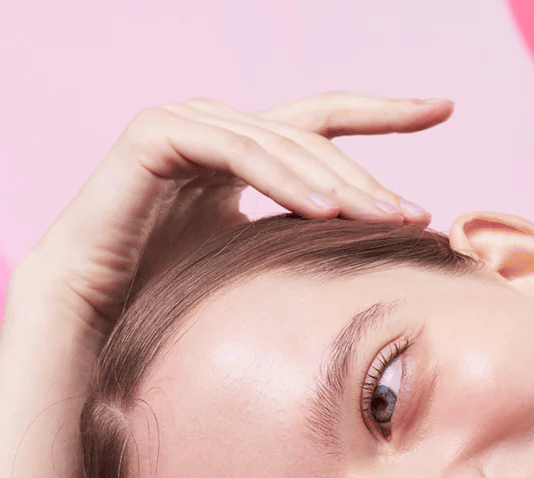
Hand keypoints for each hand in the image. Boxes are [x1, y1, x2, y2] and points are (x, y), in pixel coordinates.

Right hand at [20, 91, 453, 336]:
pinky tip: (322, 212)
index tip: (441, 108)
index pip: (321, 124)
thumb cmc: (166, 299)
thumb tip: (363, 265)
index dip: (382, 113)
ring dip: (334, 183)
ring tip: (382, 219)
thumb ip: (295, 245)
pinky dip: (280, 178)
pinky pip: (234, 151)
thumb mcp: (252, 266)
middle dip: (367, 175)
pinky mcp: (156, 135)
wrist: (92, 313)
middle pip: (311, 137)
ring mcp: (186, 126)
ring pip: (279, 142)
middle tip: (415, 212)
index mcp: (243, 154)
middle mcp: (218, 130)